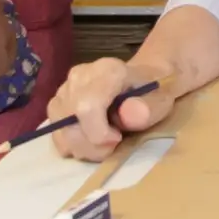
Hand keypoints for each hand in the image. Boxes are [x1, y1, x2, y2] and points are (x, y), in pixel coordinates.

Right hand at [43, 57, 168, 161]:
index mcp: (106, 70)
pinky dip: (74, 145)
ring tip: (105, 141)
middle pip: (69, 123)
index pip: (86, 108)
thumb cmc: (153, 92)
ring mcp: (63, 90)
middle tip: (115, 144)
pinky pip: (57, 135)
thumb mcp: (162, 100)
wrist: (144, 80)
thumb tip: (127, 116)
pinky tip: (91, 138)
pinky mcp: (56, 105)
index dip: (99, 133)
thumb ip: (147, 108)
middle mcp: (78, 77)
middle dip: (92, 146)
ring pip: (60, 132)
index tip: (118, 138)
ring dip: (83, 148)